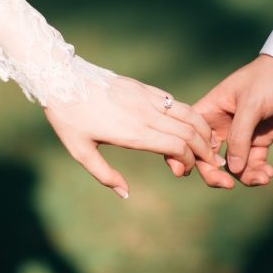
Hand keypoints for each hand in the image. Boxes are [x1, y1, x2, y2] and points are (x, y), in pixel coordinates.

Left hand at [44, 75, 224, 197]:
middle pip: (189, 131)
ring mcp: (146, 98)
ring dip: (203, 130)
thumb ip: (105, 175)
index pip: (177, 146)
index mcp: (133, 133)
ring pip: (187, 113)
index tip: (184, 171)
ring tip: (210, 143)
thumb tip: (125, 194)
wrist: (61, 79)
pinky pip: (174, 101)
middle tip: (211, 162)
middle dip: (205, 149)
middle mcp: (145, 114)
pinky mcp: (143, 88)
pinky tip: (191, 124)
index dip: (189, 160)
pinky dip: (189, 114)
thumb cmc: (68, 118)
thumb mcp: (80, 152)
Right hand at [190, 55, 272, 188]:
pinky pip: (253, 163)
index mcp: (209, 111)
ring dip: (245, 176)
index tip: (190, 172)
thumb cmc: (268, 79)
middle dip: (215, 174)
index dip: (186, 155)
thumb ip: (239, 137)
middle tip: (228, 185)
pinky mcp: (259, 140)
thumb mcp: (251, 105)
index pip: (190, 137)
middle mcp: (221, 125)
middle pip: (208, 157)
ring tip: (263, 177)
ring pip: (233, 165)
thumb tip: (232, 169)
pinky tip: (269, 174)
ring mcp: (241, 135)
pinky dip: (259, 171)